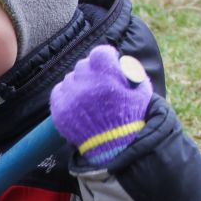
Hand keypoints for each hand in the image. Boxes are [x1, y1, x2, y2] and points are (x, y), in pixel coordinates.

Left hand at [49, 45, 154, 167]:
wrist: (114, 148)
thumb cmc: (131, 120)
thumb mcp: (142, 93)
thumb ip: (134, 74)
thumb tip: (124, 64)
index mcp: (107, 75)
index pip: (100, 52)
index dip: (105, 56)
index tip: (108, 62)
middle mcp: (87, 82)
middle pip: (84, 65)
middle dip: (92, 71)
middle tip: (99, 83)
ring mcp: (71, 95)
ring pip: (71, 78)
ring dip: (79, 83)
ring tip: (89, 97)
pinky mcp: (59, 109)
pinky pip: (58, 91)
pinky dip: (66, 94)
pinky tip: (76, 102)